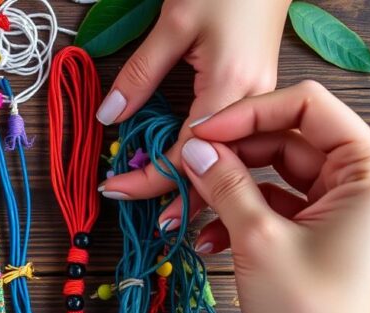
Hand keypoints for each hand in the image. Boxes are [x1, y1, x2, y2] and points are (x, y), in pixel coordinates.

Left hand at [98, 0, 289, 221]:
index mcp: (232, 91)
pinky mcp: (257, 97)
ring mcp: (260, 104)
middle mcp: (253, 106)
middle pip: (217, 172)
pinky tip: (192, 177)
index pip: (186, 156)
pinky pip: (234, 145)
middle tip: (149, 227)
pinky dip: (210, 165)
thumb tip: (109, 118)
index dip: (148, 179)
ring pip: (229, 164)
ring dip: (197, 189)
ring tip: (167, 212)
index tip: (113, 191)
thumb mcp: (173, 26)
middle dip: (181, 201)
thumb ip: (139, 75)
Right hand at [115, 81, 369, 312]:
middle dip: (233, 152)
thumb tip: (195, 147)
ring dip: (230, 187)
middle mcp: (368, 182)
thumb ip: (226, 183)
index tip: (199, 131)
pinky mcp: (325, 235)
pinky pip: (278, 206)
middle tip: (183, 165)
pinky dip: (241, 214)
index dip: (248, 112)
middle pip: (290, 137)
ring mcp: (346, 209)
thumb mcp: (259, 239)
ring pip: (278, 173)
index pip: (308, 105)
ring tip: (184, 206)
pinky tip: (204, 235)